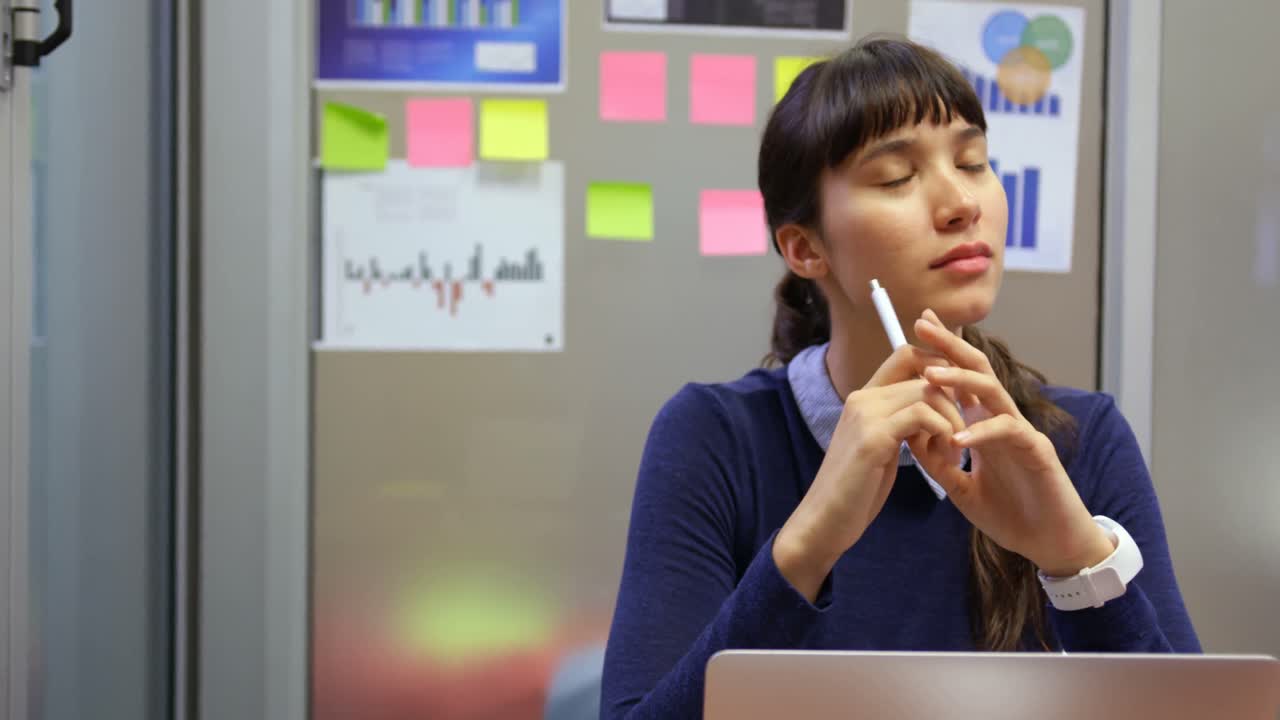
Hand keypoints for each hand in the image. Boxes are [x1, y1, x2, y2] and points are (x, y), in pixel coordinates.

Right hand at [774, 343, 965, 599]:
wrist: (824, 521)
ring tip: (954, 452)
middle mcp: (862, 398)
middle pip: (924, 372)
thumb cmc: (855, 490)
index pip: (906, 354)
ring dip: (953, 420)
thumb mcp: (880, 447)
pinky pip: (923, 415)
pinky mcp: (873, 438)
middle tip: (964, 434)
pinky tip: (946, 457)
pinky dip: (944, 432)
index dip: (940, 366)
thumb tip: (930, 411)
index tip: (961, 399)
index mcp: (864, 399)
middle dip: (955, 401)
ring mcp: (866, 415)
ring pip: (927, 390)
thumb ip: (899, 424)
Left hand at [913, 310, 1114, 576]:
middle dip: (949, 346)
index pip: (960, 380)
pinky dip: (982, 433)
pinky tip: (958, 437)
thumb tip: (910, 438)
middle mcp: (1002, 421)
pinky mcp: (1037, 452)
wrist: (1050, 545)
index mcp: (984, 426)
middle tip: (920, 323)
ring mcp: (1021, 433)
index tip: (914, 329)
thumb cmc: (1011, 515)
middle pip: (977, 371)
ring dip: (961, 381)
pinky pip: (1008, 432)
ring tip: (930, 375)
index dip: (940, 354)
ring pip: (993, 393)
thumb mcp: (960, 490)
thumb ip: (938, 464)